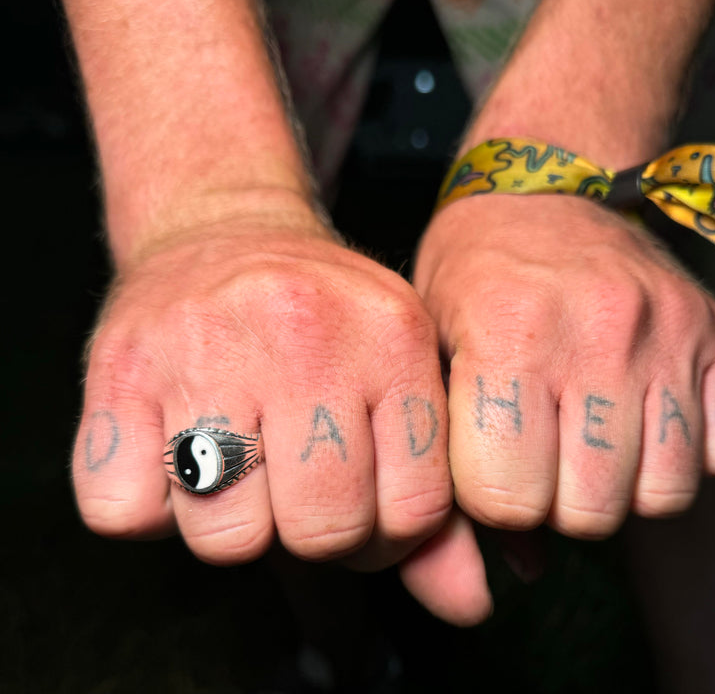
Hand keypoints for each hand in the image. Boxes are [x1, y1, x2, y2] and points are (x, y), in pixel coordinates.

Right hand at [73, 218, 454, 572]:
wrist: (221, 229)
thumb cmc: (319, 315)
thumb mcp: (396, 372)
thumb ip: (433, 498)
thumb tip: (471, 609)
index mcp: (392, 337)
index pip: (413, 512)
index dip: (384, 531)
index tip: (359, 494)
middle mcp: (304, 334)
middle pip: (322, 532)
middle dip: (310, 526)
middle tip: (293, 474)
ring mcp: (207, 349)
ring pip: (226, 540)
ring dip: (230, 519)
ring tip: (235, 454)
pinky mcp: (119, 371)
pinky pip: (128, 516)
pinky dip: (149, 505)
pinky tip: (173, 446)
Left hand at [413, 194, 714, 538]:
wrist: (540, 188)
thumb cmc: (473, 272)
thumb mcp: (432, 344)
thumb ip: (448, 456)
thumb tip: (521, 568)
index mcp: (508, 333)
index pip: (508, 498)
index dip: (492, 497)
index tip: (489, 461)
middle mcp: (595, 332)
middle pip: (590, 510)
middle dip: (556, 501)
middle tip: (540, 453)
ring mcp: (666, 333)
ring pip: (664, 493)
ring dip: (622, 485)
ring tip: (590, 437)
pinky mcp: (713, 335)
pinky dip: (684, 454)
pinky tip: (641, 417)